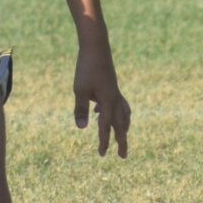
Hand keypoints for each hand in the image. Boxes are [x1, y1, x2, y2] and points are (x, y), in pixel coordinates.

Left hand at [73, 43, 129, 158]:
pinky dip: (115, 112)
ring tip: (122, 136)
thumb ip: (81, 109)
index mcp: (108, 101)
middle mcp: (114, 98)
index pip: (106, 126)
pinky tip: (100, 112)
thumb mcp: (80, 89)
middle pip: (121, 124)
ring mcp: (115, 91)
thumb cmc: (86, 67)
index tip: (102, 154)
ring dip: (123, 126)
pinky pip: (118, 103)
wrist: (96, 46)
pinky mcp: (112, 85)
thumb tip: (82, 128)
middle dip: (122, 140)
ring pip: (123, 113)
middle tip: (123, 156)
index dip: (104, 141)